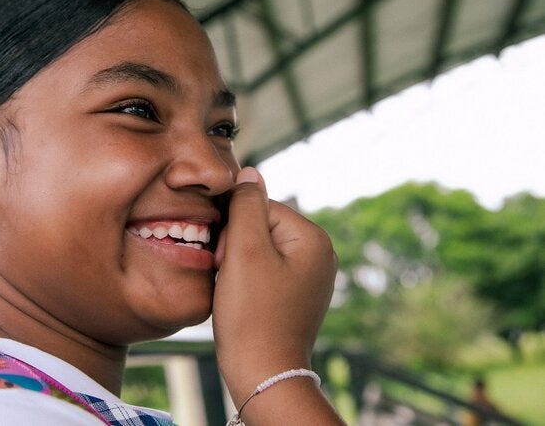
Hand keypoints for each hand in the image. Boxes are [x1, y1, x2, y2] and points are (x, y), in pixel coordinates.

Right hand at [212, 167, 337, 406]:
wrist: (262, 373)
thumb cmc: (252, 315)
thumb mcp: (244, 251)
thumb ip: (245, 205)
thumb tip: (249, 172)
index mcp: (314, 239)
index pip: (261, 206)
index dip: (233, 227)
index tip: (224, 257)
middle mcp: (320, 255)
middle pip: (261, 227)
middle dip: (236, 245)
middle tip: (229, 275)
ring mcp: (310, 277)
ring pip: (259, 249)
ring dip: (238, 262)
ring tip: (235, 290)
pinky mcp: (297, 295)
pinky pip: (264, 270)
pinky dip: (246, 279)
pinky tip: (242, 299)